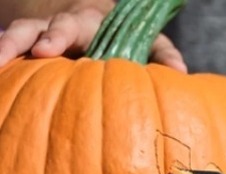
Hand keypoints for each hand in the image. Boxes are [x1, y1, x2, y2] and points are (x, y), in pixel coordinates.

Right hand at [0, 4, 186, 71]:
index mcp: (83, 24)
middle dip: (20, 42)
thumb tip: (182, 71)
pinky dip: (3, 68)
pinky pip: (10, 58)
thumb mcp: (146, 40)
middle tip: (5, 57)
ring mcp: (37, 40)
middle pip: (31, 30)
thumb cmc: (123, 36)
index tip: (48, 50)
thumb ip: (162, 52)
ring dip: (1, 51)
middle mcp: (55, 28)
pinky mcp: (27, 54)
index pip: (67, 26)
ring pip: (14, 39)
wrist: (94, 24)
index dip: (56, 36)